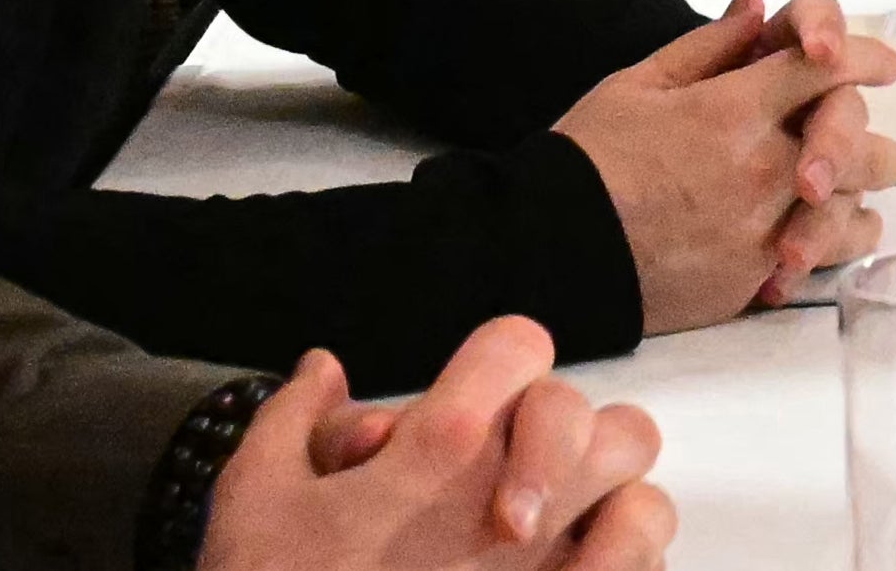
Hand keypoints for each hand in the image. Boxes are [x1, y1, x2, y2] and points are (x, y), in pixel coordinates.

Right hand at [208, 319, 670, 566]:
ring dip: (607, 508)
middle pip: (602, 423)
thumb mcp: (253, 504)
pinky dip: (622, 568)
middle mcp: (513, 499)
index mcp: (443, 448)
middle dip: (564, 440)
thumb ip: (291, 422)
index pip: (518, 346)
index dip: (496, 364)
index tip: (469, 403)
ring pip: (642, 502)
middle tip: (510, 477)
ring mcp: (546, 568)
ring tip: (551, 536)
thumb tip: (321, 367)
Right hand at [551, 0, 889, 330]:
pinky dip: (823, 246)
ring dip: (852, 193)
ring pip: (855, 210)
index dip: (865, 56)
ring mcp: (763, 232)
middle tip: (849, 133)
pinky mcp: (752, 282)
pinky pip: (820, 262)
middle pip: (862, 144)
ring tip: (837, 189)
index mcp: (736, 111)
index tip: (882, 63)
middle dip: (862, 133)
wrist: (545, 252)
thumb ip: (710, 45)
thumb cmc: (586, 161)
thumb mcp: (638, 85)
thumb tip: (757, 7)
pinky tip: (809, 236)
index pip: (832, 70)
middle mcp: (763, 171)